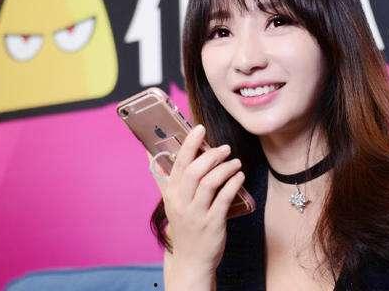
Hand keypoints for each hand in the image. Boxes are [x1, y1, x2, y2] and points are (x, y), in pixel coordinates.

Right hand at [148, 124, 244, 273]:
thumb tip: (149, 153)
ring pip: (209, 183)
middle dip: (210, 155)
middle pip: (194, 172)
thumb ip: (162, 177)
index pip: (178, 164)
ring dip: (224, 168)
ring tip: (235, 161)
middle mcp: (181, 202)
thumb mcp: (170, 201)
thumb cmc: (183, 225)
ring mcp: (196, 214)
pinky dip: (233, 184)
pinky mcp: (212, 224)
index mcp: (171, 194)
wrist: (190, 259)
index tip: (199, 129)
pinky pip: (223, 199)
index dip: (189, 144)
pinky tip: (239, 176)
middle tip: (224, 148)